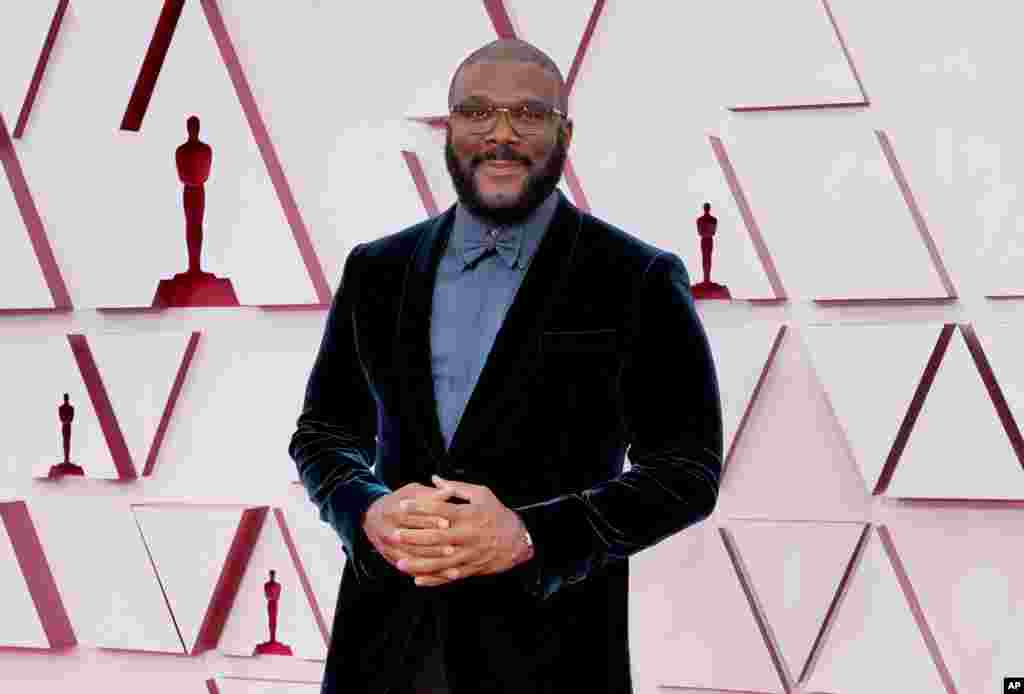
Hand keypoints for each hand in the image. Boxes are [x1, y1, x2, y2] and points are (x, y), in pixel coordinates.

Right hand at [361, 483, 459, 571]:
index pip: (411, 517)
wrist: (372, 517)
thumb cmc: (399, 501)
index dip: (429, 519)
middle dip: (431, 545)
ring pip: (412, 558)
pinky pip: (412, 571)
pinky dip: (429, 575)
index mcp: (391, 511)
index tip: (447, 522)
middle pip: (411, 541)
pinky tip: (445, 575)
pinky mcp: (393, 561)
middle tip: (452, 547)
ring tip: (451, 564)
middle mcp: (387, 532)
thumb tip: (450, 491)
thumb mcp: (411, 493)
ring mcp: (388, 549)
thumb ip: (430, 494)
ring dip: (431, 563)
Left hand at [394, 475, 533, 586]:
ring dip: (419, 563)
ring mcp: (468, 554)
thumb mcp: (482, 494)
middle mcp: (468, 535)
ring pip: (440, 561)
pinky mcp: (470, 568)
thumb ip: (456, 487)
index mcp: (469, 515)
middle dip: (414, 537)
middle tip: (394, 535)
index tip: (402, 505)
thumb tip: (434, 478)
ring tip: (399, 562)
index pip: (440, 510)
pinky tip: (417, 579)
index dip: (420, 508)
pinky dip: (433, 579)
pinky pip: (449, 576)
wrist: (518, 540)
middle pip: (437, 537)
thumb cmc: (497, 513)